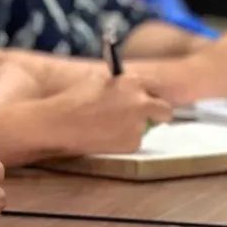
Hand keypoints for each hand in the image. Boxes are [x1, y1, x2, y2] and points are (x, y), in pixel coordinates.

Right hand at [49, 74, 172, 154]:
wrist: (62, 123)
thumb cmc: (75, 99)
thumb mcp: (100, 82)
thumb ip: (121, 85)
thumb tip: (133, 89)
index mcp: (132, 83)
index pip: (156, 87)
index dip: (151, 94)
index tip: (149, 98)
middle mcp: (141, 103)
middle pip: (164, 110)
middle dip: (157, 113)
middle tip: (144, 116)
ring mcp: (139, 124)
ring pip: (146, 127)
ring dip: (135, 126)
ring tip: (109, 126)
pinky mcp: (133, 143)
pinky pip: (134, 140)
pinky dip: (124, 139)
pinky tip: (105, 135)